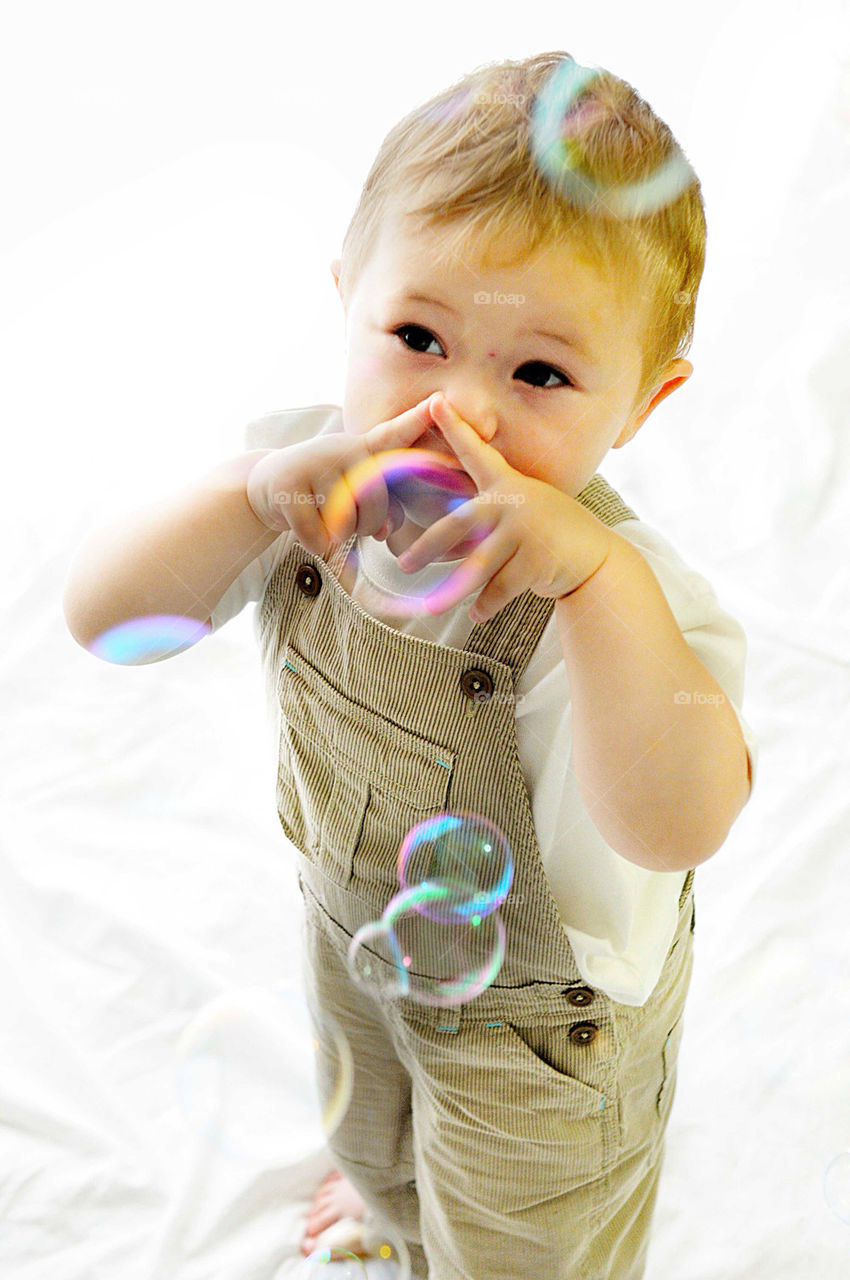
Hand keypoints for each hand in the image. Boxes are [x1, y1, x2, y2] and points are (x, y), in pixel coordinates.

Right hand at [245, 398, 437, 553]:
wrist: (266, 485)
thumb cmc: (323, 490)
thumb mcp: (355, 493)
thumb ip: (383, 509)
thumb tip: (384, 531)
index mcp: (363, 449)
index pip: (392, 435)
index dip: (415, 420)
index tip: (437, 402)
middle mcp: (340, 449)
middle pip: (375, 499)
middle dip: (369, 525)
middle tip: (354, 526)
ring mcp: (312, 463)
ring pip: (346, 520)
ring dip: (339, 536)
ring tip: (326, 522)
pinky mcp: (287, 485)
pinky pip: (317, 534)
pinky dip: (315, 543)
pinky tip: (306, 530)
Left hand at [396, 393, 615, 620]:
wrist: (595, 558)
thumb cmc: (548, 534)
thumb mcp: (520, 513)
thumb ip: (485, 519)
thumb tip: (440, 544)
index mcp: (507, 485)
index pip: (476, 453)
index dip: (455, 427)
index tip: (435, 402)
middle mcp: (514, 501)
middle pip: (458, 524)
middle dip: (428, 547)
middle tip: (403, 563)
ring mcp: (525, 530)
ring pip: (477, 564)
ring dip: (452, 590)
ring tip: (429, 606)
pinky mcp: (536, 559)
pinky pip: (500, 587)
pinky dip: (486, 604)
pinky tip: (475, 614)